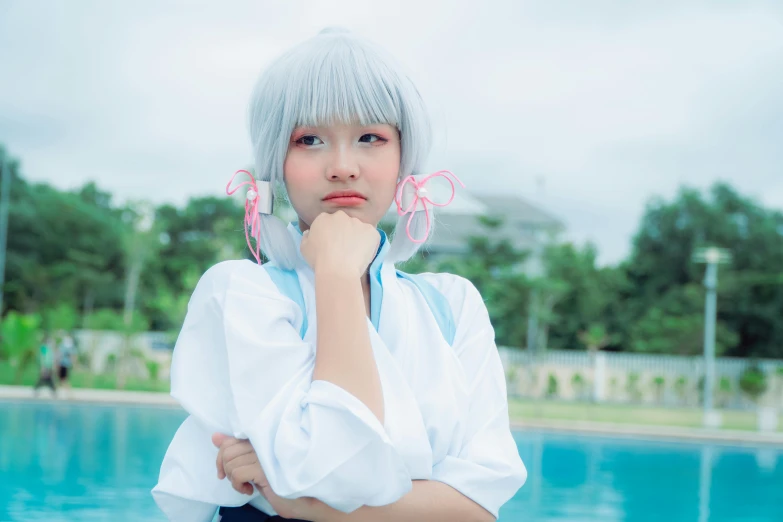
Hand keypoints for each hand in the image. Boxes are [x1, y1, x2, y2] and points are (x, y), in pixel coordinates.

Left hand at [212, 433, 331, 520]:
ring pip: (231, 463)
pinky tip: (250, 489)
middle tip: (237, 481)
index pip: (230, 441)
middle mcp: (264, 443)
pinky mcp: (265, 468)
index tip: (225, 473)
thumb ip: (236, 450)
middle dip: (226, 470)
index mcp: (262, 439)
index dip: (221, 458)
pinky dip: (238, 485)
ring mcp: (265, 454)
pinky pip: (238, 473)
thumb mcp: (253, 466)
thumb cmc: (280, 483)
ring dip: (235, 480)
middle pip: (227, 451)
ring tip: (248, 485)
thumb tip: (215, 436)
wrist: (305, 500)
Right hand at [300, 211, 379, 278]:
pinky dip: (369, 243)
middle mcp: (342, 216)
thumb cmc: (318, 260)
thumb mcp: (304, 247)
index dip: (330, 233)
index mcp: (324, 217)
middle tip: (343, 248)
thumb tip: (310, 232)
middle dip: (344, 232)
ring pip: (358, 228)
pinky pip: (371, 236)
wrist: (337, 270)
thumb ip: (307, 236)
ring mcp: (358, 223)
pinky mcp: (372, 231)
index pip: (328, 221)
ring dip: (357, 237)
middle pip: (344, 222)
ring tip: (354, 253)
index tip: (331, 244)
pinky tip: (363, 254)